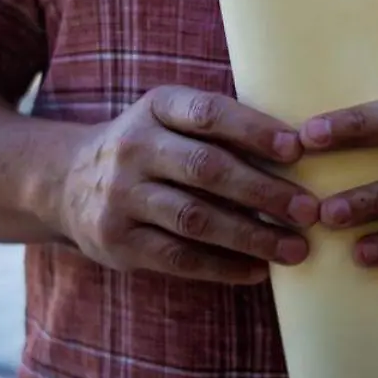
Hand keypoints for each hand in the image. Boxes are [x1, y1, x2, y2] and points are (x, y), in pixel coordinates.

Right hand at [50, 86, 319, 283]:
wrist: (66, 181)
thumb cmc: (152, 147)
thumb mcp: (172, 119)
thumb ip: (222, 128)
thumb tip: (305, 148)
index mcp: (156, 107)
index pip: (208, 113)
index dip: (254, 130)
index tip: (298, 149)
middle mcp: (133, 147)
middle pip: (207, 169)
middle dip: (264, 192)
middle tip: (310, 210)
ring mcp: (121, 197)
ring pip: (195, 219)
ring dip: (252, 236)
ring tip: (296, 249)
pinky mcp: (117, 241)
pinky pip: (178, 257)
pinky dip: (223, 266)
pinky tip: (258, 270)